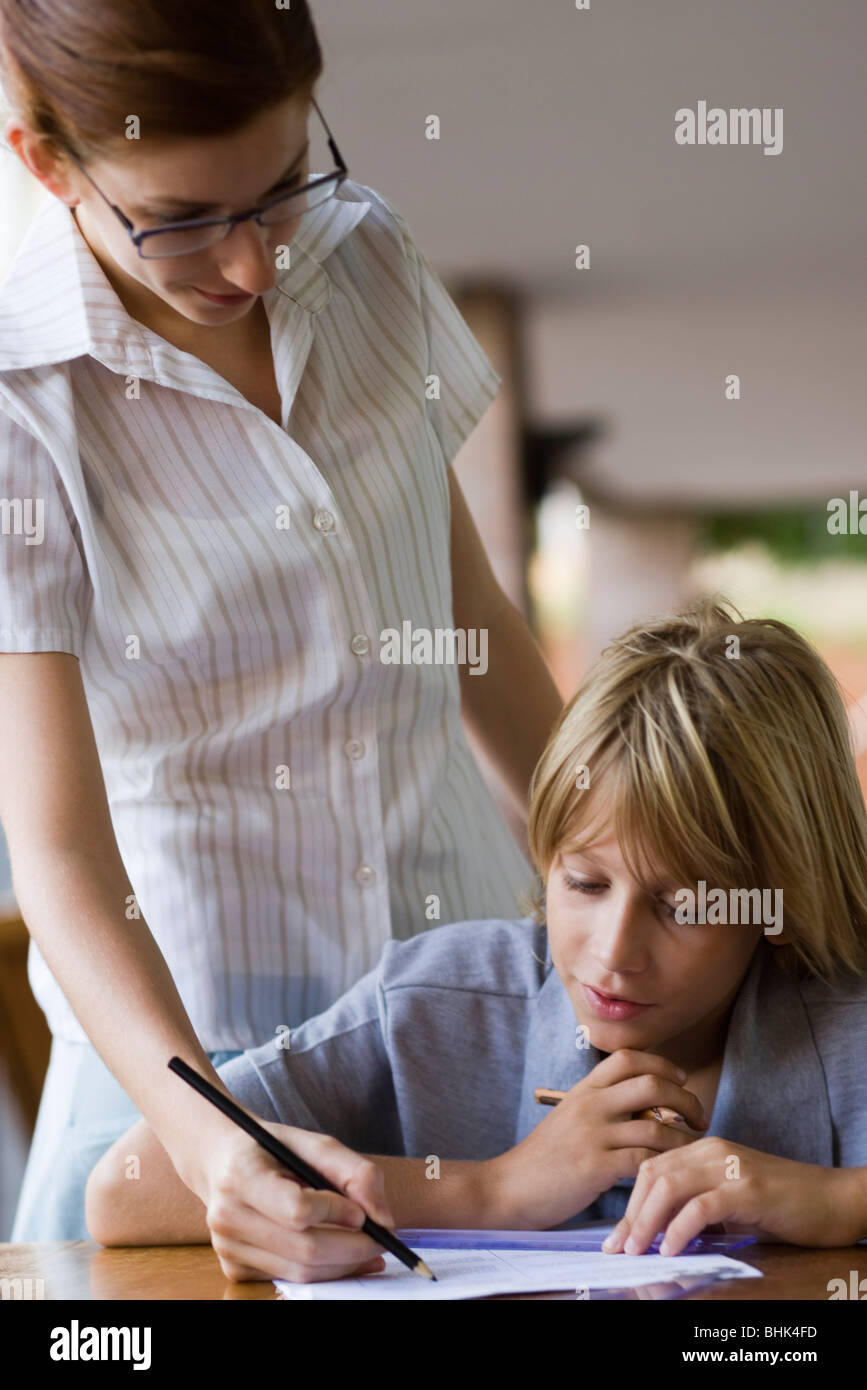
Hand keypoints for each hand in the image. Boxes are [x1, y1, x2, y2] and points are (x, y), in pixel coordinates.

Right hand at [203, 1122, 394, 1282]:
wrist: (222, 1162)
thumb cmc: (273, 1150)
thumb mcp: (313, 1144)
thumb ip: (354, 1173)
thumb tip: (383, 1219)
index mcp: (242, 1175)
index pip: (298, 1210)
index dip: (336, 1213)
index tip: (362, 1213)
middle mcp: (228, 1215)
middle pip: (305, 1249)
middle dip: (353, 1249)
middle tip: (383, 1240)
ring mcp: (227, 1247)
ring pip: (301, 1272)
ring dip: (344, 1265)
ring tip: (368, 1249)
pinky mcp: (233, 1267)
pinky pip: (290, 1279)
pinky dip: (323, 1271)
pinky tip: (339, 1255)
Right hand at [493, 1049, 709, 1229]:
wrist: (510, 1186)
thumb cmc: (544, 1157)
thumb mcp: (568, 1118)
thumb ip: (600, 1106)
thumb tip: (643, 1106)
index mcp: (583, 1090)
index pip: (628, 1058)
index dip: (662, 1064)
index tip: (681, 1080)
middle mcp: (589, 1105)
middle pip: (651, 1084)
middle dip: (685, 1099)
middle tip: (699, 1116)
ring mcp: (592, 1135)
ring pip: (655, 1126)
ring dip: (683, 1138)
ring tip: (693, 1148)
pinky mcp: (596, 1167)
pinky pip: (645, 1160)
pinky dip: (666, 1165)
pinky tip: (673, 1172)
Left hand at [601, 1142, 858, 1254]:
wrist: (832, 1199)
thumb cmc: (782, 1205)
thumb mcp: (731, 1204)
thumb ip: (697, 1209)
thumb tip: (660, 1235)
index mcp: (704, 1150)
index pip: (652, 1169)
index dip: (629, 1203)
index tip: (616, 1238)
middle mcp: (712, 1151)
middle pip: (652, 1175)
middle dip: (630, 1215)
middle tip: (618, 1249)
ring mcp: (729, 1167)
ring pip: (669, 1187)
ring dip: (647, 1222)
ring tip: (637, 1252)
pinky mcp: (747, 1189)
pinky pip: (701, 1207)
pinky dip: (679, 1229)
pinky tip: (671, 1250)